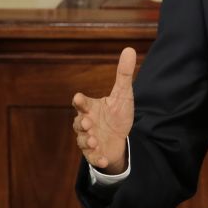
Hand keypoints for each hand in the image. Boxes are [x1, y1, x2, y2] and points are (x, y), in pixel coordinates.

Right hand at [71, 47, 136, 173]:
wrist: (120, 137)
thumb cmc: (117, 113)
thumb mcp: (123, 94)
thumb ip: (124, 74)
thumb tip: (129, 49)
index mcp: (91, 108)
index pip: (82, 103)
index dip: (80, 101)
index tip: (78, 98)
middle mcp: (87, 123)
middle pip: (79, 123)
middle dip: (83, 123)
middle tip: (89, 123)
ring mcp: (89, 139)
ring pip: (83, 140)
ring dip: (87, 141)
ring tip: (94, 140)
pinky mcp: (94, 153)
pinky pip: (92, 157)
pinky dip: (97, 158)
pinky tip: (104, 159)